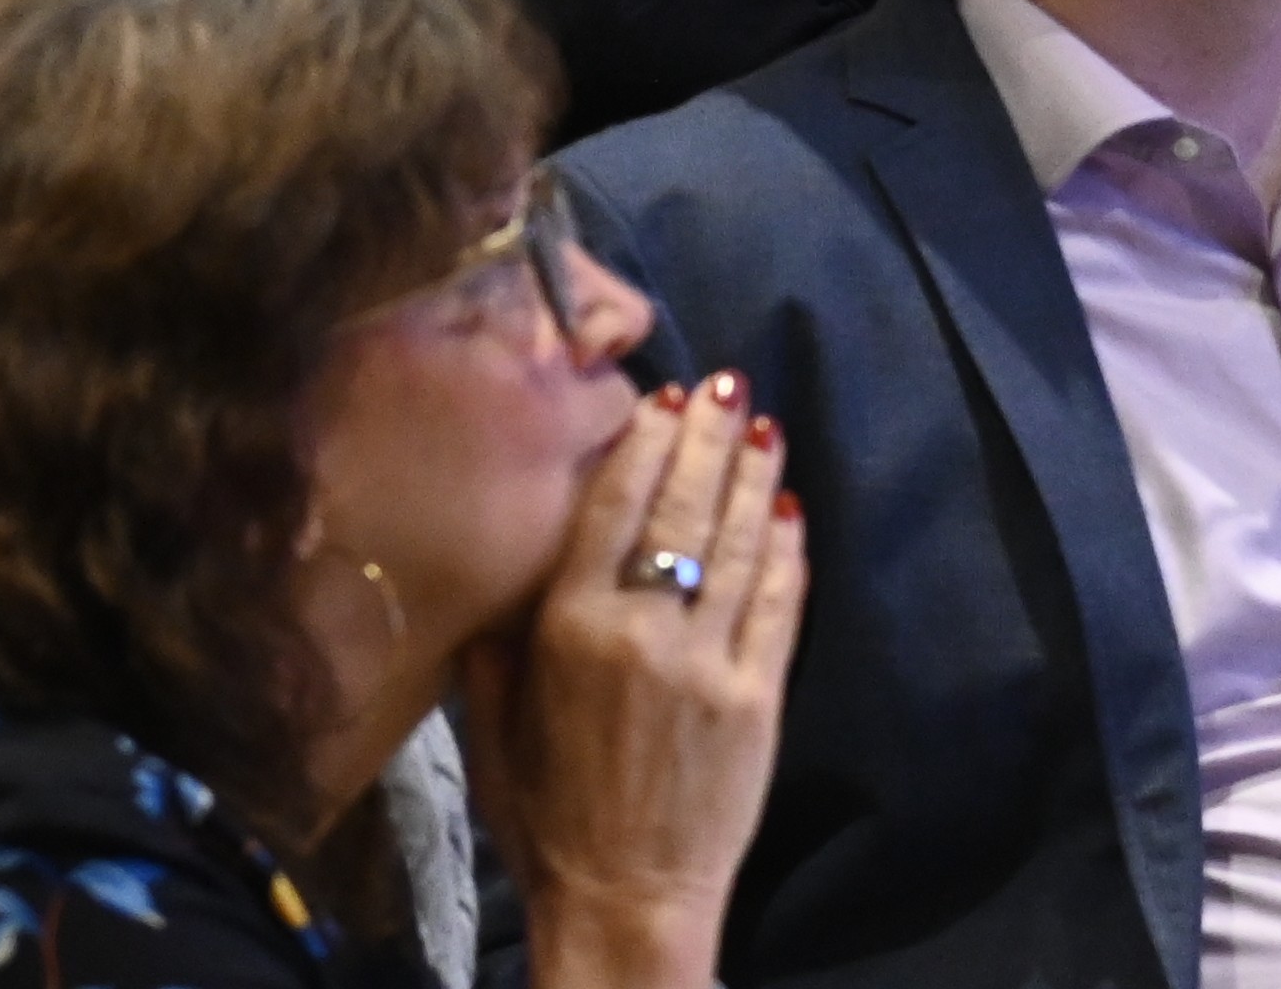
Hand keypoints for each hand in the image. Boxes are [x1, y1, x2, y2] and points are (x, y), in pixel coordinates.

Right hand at [457, 377, 803, 988]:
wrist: (624, 900)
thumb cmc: (544, 815)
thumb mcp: (492, 724)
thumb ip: (494, 642)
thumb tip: (501, 563)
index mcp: (568, 628)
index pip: (613, 507)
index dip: (642, 443)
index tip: (661, 396)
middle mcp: (642, 630)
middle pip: (682, 507)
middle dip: (707, 437)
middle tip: (726, 381)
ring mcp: (709, 663)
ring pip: (737, 543)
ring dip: (753, 476)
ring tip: (762, 424)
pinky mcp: (759, 699)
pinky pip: (778, 605)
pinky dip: (786, 551)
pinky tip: (789, 510)